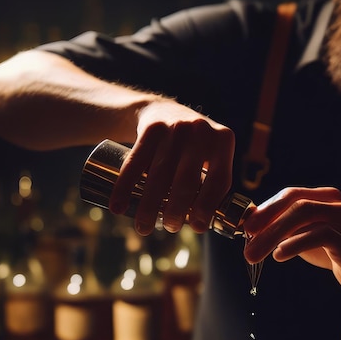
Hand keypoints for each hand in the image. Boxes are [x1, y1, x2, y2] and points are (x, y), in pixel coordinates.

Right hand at [109, 99, 234, 234]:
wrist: (162, 111)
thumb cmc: (192, 147)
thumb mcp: (211, 156)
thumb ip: (214, 184)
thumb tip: (205, 224)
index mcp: (223, 142)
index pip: (219, 180)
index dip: (207, 207)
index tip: (197, 228)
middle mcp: (201, 131)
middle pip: (187, 181)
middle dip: (176, 211)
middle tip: (170, 228)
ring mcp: (175, 128)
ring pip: (160, 175)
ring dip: (149, 206)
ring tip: (144, 227)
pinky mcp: (150, 128)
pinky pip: (135, 163)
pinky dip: (124, 188)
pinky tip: (118, 206)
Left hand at [242, 186, 340, 301]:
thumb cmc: (334, 253)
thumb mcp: (305, 236)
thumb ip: (284, 229)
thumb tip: (249, 226)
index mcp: (324, 197)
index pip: (290, 194)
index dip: (266, 209)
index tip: (246, 227)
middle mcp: (336, 202)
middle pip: (295, 202)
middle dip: (266, 221)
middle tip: (247, 240)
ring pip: (304, 214)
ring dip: (274, 234)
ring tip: (255, 253)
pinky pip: (318, 235)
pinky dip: (295, 244)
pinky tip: (280, 255)